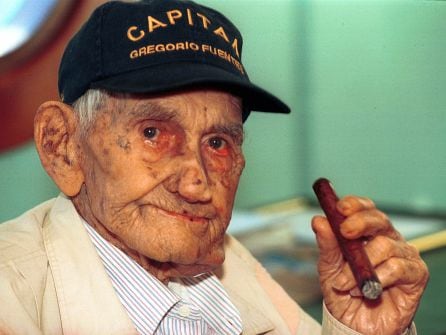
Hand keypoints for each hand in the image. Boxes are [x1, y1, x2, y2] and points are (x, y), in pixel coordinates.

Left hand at [312, 195, 428, 334]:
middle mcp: (388, 240)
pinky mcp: (416, 275)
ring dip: (359, 266)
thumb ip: (326, 244)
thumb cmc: (344, 293)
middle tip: (344, 231)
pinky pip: (398, 267)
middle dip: (360, 222)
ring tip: (344, 284)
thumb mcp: (328, 268)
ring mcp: (404, 256)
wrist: (356, 326)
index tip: (340, 207)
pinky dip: (377, 279)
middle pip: (379, 220)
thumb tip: (318, 220)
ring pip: (385, 246)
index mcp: (367, 234)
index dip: (355, 204)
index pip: (365, 209)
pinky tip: (366, 291)